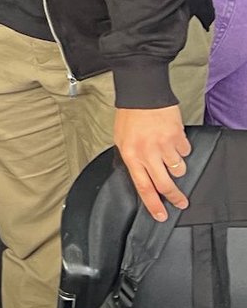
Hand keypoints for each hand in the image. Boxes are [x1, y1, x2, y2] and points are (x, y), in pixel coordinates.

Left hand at [114, 105, 191, 221]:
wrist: (142, 92)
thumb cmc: (129, 114)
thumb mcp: (121, 138)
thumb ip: (131, 157)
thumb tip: (141, 174)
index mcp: (131, 154)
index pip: (143, 187)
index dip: (153, 204)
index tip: (160, 215)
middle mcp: (148, 153)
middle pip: (165, 185)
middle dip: (175, 198)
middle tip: (181, 203)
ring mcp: (164, 145)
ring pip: (178, 170)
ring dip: (176, 166)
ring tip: (169, 154)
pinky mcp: (178, 137)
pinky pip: (185, 152)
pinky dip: (181, 149)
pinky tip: (173, 139)